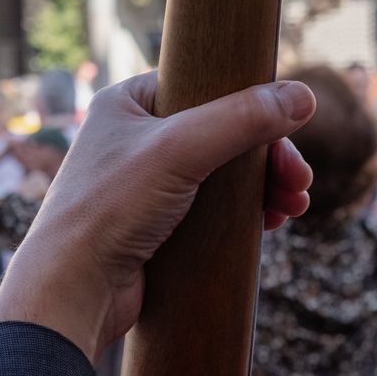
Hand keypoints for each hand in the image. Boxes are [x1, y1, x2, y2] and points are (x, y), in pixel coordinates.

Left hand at [0, 73, 314, 361]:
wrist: (74, 291)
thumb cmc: (109, 209)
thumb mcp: (180, 150)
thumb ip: (242, 119)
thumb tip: (303, 98)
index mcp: (128, 105)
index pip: (203, 85)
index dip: (249, 103)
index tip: (286, 128)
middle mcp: (135, 140)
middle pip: (222, 132)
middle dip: (268, 155)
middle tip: (299, 179)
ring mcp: (147, 186)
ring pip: (223, 174)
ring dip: (265, 185)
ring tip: (294, 203)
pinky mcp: (158, 227)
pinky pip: (214, 209)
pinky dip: (247, 212)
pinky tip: (273, 221)